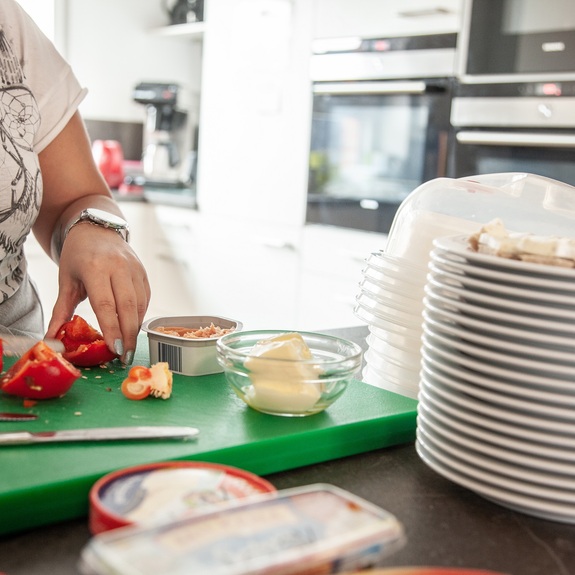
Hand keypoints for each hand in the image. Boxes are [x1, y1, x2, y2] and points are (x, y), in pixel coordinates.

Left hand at [44, 222, 150, 363]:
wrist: (97, 229)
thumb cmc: (78, 256)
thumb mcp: (66, 281)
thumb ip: (61, 311)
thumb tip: (52, 339)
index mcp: (95, 268)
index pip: (106, 304)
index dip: (111, 328)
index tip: (114, 349)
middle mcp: (118, 267)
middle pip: (127, 306)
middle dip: (128, 334)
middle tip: (125, 356)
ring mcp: (134, 268)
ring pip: (140, 303)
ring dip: (135, 327)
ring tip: (129, 346)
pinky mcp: (143, 272)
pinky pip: (146, 298)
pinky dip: (140, 315)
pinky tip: (133, 327)